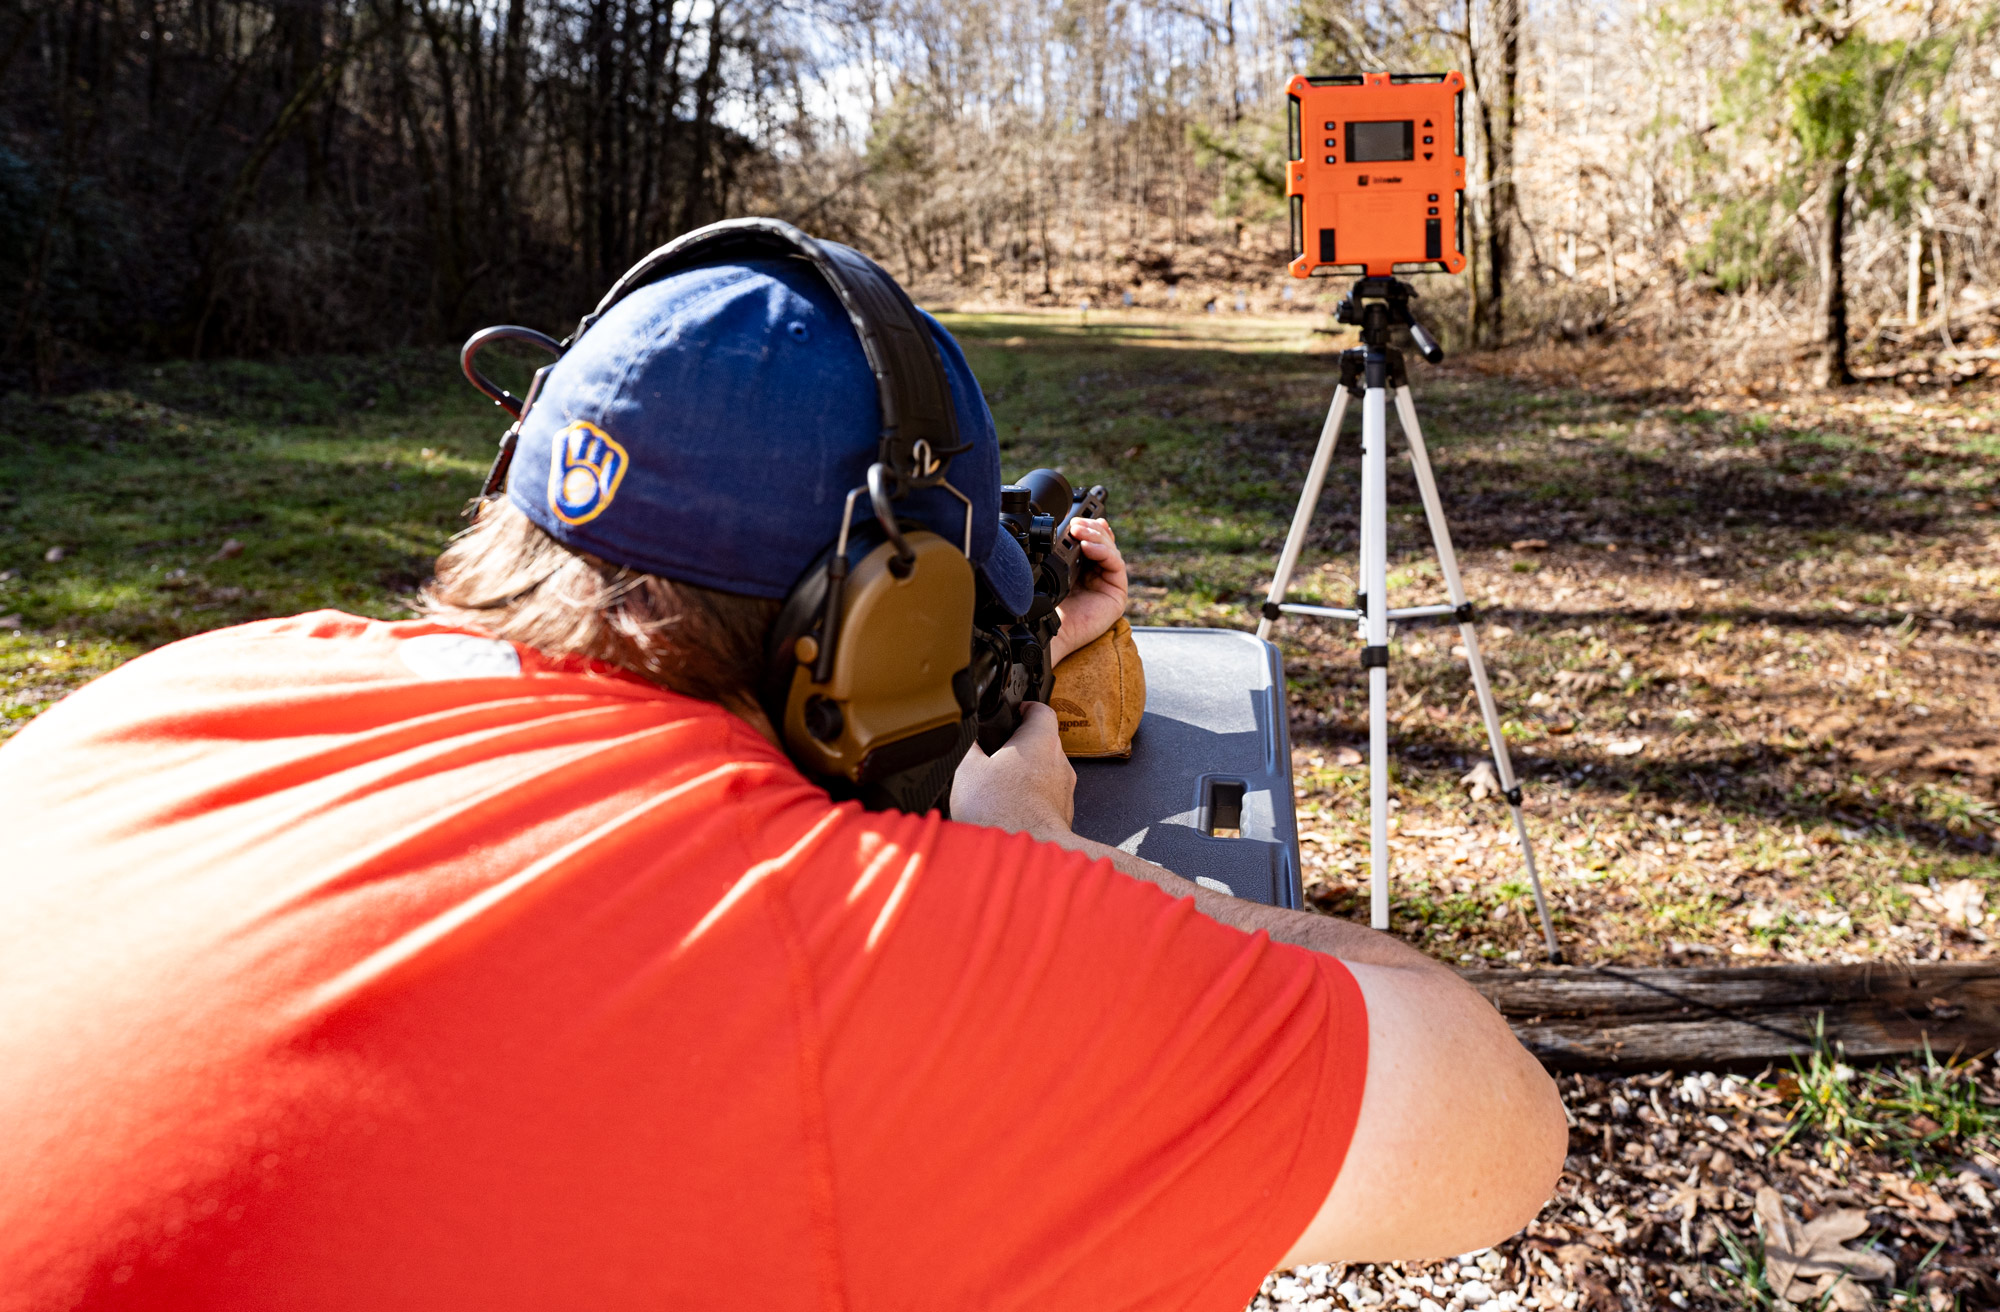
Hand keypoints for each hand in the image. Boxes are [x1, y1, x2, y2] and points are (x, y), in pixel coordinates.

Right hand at [949, 702, 1074, 837]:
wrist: (1021, 853)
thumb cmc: (1000, 811)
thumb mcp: (967, 770)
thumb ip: (968, 747)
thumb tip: (966, 737)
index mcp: (1039, 740)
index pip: (1042, 710)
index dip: (1026, 708)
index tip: (1015, 712)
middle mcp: (1059, 761)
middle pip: (1044, 742)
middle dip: (1022, 745)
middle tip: (999, 752)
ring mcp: (1064, 789)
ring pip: (1046, 771)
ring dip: (1027, 775)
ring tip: (1001, 787)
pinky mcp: (1062, 814)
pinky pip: (1046, 798)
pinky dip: (1031, 799)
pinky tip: (1009, 809)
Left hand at [1047, 518, 1127, 666]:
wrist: (1048, 632)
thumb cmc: (1045, 606)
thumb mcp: (1050, 571)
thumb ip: (1059, 551)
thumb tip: (1061, 526)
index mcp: (1080, 569)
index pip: (1091, 541)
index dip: (1088, 527)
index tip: (1075, 518)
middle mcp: (1096, 576)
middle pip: (1103, 542)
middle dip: (1090, 529)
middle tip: (1075, 524)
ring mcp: (1108, 584)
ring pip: (1111, 550)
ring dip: (1096, 536)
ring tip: (1079, 532)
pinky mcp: (1117, 594)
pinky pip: (1116, 565)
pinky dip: (1104, 551)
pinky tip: (1088, 547)